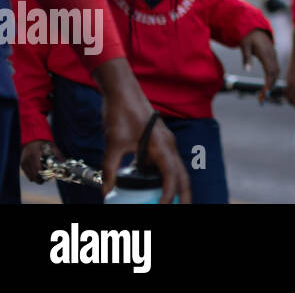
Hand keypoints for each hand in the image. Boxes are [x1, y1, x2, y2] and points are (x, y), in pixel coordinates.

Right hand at [20, 140, 58, 184]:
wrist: (30, 140)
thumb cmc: (42, 143)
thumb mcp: (51, 145)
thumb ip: (57, 153)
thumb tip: (63, 161)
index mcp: (35, 156)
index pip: (38, 170)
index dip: (43, 175)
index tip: (49, 177)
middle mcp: (28, 161)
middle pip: (33, 175)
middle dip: (40, 179)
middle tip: (46, 180)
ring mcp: (24, 163)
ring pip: (29, 176)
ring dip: (36, 179)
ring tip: (42, 178)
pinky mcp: (22, 165)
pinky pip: (27, 174)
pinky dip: (32, 176)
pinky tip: (37, 175)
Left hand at [94, 58, 190, 202]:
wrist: (122, 91)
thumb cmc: (121, 113)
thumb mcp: (113, 144)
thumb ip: (110, 170)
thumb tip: (105, 190)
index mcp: (161, 146)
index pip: (172, 177)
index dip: (169, 195)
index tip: (163, 207)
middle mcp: (168, 145)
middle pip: (182, 175)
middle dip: (184, 194)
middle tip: (183, 209)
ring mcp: (165, 142)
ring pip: (177, 168)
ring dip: (176, 185)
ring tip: (171, 201)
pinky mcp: (159, 140)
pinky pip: (167, 162)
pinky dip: (165, 176)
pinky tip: (154, 184)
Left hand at [240, 29, 279, 101]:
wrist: (256, 28)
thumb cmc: (249, 36)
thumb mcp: (245, 45)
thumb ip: (246, 57)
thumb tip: (247, 70)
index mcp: (266, 54)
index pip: (270, 71)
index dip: (269, 83)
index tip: (264, 93)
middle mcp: (272, 56)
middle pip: (274, 75)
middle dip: (269, 88)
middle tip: (261, 100)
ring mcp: (273, 57)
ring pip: (275, 74)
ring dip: (270, 85)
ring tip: (262, 96)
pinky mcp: (272, 58)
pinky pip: (274, 71)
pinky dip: (271, 80)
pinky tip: (265, 87)